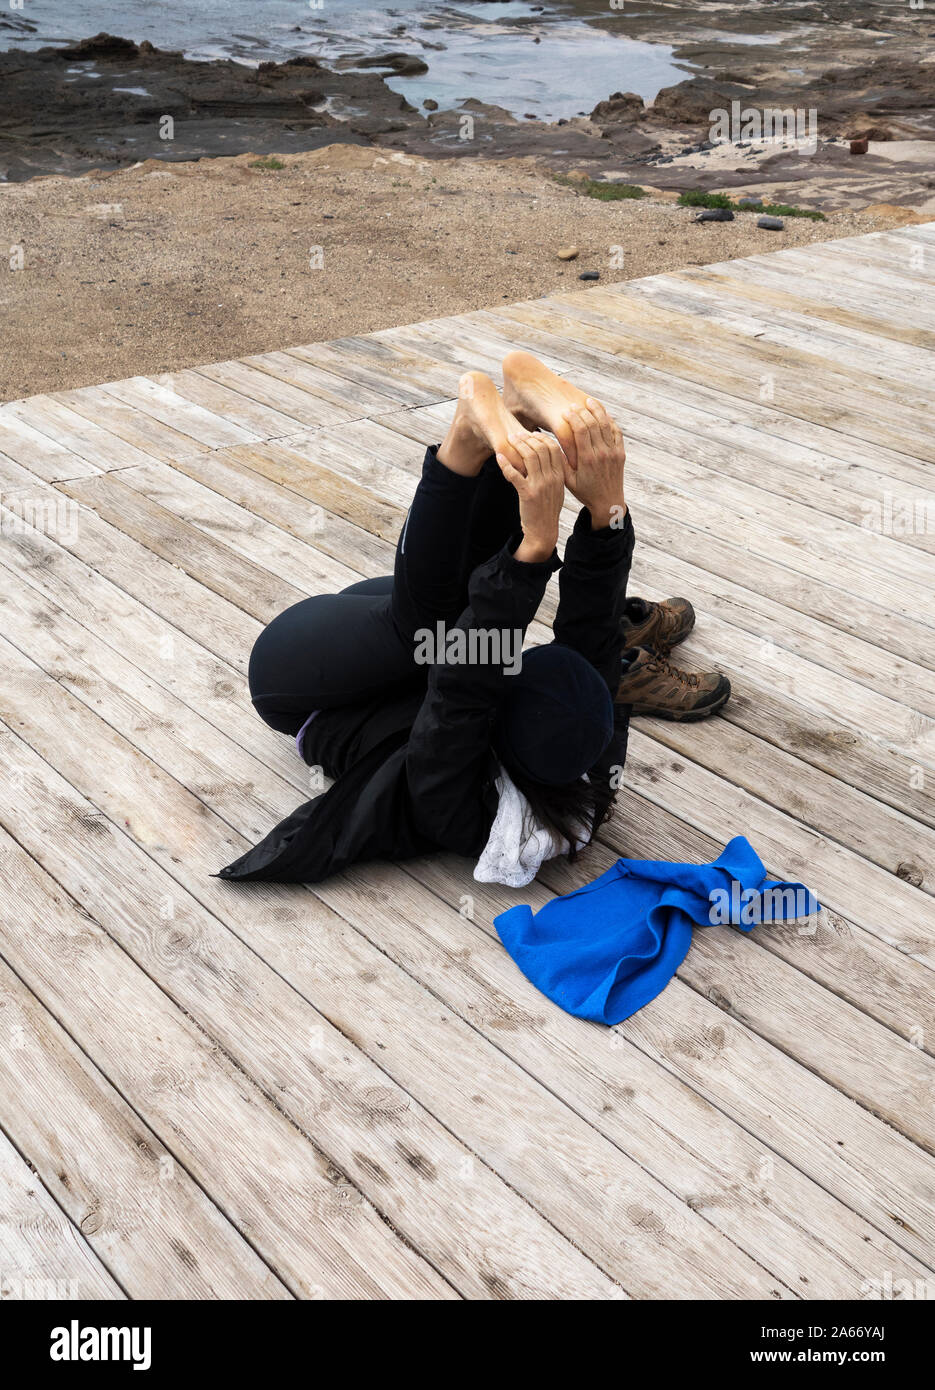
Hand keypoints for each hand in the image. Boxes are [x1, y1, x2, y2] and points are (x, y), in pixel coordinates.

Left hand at [496, 431, 564, 562]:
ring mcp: (540, 486)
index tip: (531, 433)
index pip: (553, 448)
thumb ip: (553, 472)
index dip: (541, 437)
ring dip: (518, 446)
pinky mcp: (527, 494)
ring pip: (530, 457)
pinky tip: (499, 458)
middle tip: (515, 434)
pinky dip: (506, 464)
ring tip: (509, 441)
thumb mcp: (556, 488)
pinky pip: (515, 474)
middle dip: (527, 438)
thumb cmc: (547, 509)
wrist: (543, 531)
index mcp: (560, 475)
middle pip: (541, 449)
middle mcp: (552, 478)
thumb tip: (545, 454)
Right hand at [560, 398, 626, 528]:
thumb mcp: (568, 481)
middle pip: (593, 424)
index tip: (566, 412)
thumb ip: (561, 463)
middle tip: (574, 405)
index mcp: (587, 459)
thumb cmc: (585, 492)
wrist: (608, 503)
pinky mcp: (620, 453)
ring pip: (606, 424)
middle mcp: (602, 453)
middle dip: (582, 411)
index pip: (580, 430)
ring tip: (589, 401)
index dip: (573, 417)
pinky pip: (616, 431)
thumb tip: (551, 444)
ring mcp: (613, 452)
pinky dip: (610, 420)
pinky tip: (603, 414)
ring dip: (597, 411)